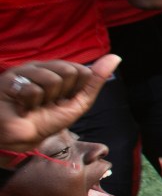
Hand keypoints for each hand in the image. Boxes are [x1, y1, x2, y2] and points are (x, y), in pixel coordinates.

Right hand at [0, 55, 118, 148]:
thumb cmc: (47, 120)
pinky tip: (21, 107)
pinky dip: (29, 105)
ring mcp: (24, 71)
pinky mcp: (8, 80)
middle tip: (47, 104)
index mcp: (58, 70)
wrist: (20, 138)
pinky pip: (32, 90)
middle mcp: (42, 66)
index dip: (76, 91)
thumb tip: (115, 57)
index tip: (63, 101)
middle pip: (69, 72)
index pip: (82, 71)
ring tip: (34, 106)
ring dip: (45, 100)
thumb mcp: (77, 103)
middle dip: (62, 95)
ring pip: (52, 80)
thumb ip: (95, 81)